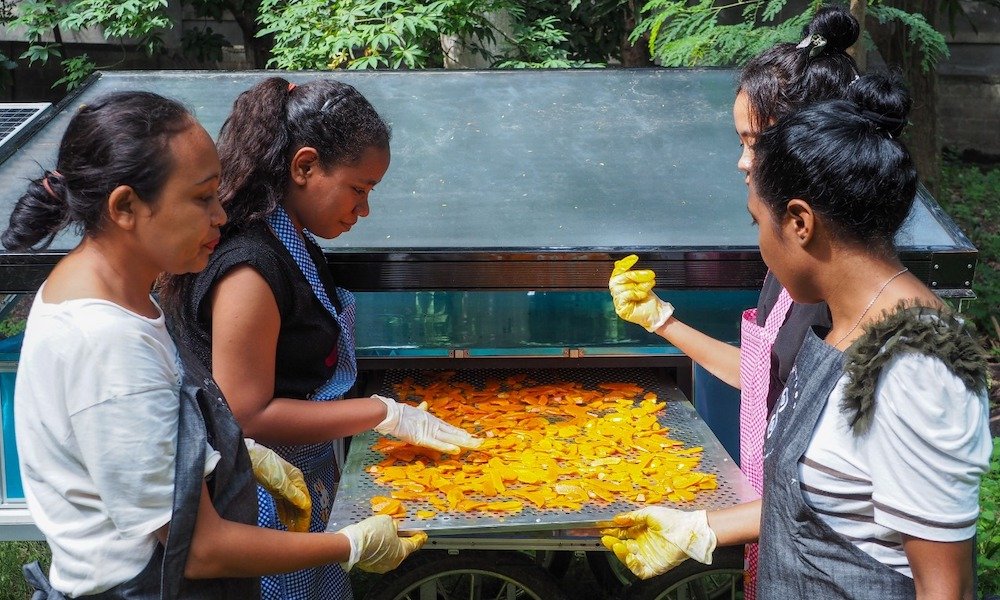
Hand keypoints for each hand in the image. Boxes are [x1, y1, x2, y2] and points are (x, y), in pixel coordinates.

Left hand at [245, 439, 311, 532]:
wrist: (251, 456)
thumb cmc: (266, 466)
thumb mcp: (279, 481)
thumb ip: (292, 494)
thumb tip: (306, 507)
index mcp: (298, 480)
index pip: (305, 502)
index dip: (305, 516)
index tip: (303, 530)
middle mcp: (294, 483)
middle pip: (299, 504)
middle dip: (299, 519)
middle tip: (297, 533)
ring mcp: (284, 486)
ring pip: (291, 504)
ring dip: (292, 517)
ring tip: (292, 530)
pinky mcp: (275, 488)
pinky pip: (282, 503)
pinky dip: (284, 512)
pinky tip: (285, 520)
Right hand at [337, 515, 427, 572]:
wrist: (352, 544)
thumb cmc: (372, 533)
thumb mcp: (388, 521)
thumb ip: (394, 524)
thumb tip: (394, 527)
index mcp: (402, 551)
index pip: (415, 544)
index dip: (419, 537)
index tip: (422, 534)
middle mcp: (394, 561)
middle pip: (402, 548)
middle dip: (401, 538)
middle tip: (400, 529)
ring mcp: (382, 566)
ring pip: (390, 553)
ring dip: (389, 544)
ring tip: (384, 533)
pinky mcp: (371, 566)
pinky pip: (379, 555)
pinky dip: (379, 548)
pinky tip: (374, 540)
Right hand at [373, 395, 482, 453]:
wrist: (391, 413)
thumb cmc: (400, 414)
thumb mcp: (413, 412)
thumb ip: (420, 409)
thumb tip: (424, 404)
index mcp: (432, 421)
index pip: (449, 429)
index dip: (460, 433)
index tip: (470, 436)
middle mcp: (434, 426)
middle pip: (454, 434)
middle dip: (467, 439)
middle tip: (481, 442)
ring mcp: (429, 432)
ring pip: (450, 438)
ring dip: (463, 442)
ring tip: (476, 445)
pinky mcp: (422, 438)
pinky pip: (437, 444)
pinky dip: (447, 447)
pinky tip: (456, 450)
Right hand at [600, 507, 715, 579]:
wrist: (687, 531)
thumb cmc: (672, 520)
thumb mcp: (649, 514)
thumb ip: (632, 517)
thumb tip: (617, 519)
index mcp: (641, 532)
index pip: (623, 534)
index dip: (613, 533)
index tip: (604, 530)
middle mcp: (643, 544)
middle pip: (623, 547)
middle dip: (613, 543)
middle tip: (607, 539)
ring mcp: (648, 556)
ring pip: (628, 559)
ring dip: (621, 554)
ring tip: (618, 546)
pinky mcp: (654, 566)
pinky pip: (639, 570)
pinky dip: (632, 565)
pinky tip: (630, 556)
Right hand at [609, 254, 673, 331]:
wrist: (657, 313)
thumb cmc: (648, 299)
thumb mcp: (641, 283)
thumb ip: (630, 274)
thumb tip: (618, 263)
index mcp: (620, 285)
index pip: (617, 272)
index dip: (624, 264)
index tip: (635, 258)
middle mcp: (617, 293)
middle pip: (617, 279)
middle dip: (634, 274)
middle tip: (649, 274)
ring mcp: (618, 302)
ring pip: (619, 288)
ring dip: (637, 285)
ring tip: (649, 286)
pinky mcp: (621, 310)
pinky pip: (622, 297)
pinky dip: (634, 293)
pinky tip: (642, 295)